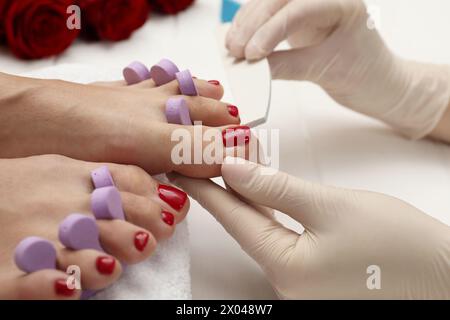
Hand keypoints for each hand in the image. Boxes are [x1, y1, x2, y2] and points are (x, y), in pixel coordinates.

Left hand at [170, 158, 449, 298]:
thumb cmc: (396, 242)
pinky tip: (258, 187)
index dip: (207, 190)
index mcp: (285, 267)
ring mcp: (300, 278)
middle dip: (223, 189)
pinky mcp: (313, 269)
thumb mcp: (330, 206)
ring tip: (225, 164)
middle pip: (244, 224)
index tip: (183, 167)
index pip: (234, 220)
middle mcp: (286, 279)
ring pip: (261, 227)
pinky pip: (280, 233)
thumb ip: (276, 189)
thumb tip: (233, 170)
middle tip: (199, 159)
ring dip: (246, 196)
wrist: (441, 272)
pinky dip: (269, 208)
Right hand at [226, 0, 449, 138]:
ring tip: (232, 48)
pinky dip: (251, 27)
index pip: (299, 8)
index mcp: (343, 3)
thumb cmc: (365, 75)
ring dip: (247, 23)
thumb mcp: (325, 71)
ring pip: (269, 3)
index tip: (252, 54)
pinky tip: (238, 40)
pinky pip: (269, 15)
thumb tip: (250, 67)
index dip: (271, 30)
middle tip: (236, 50)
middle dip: (253, 23)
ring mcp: (310, 5)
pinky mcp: (298, 18)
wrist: (378, 84)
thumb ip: (286, 66)